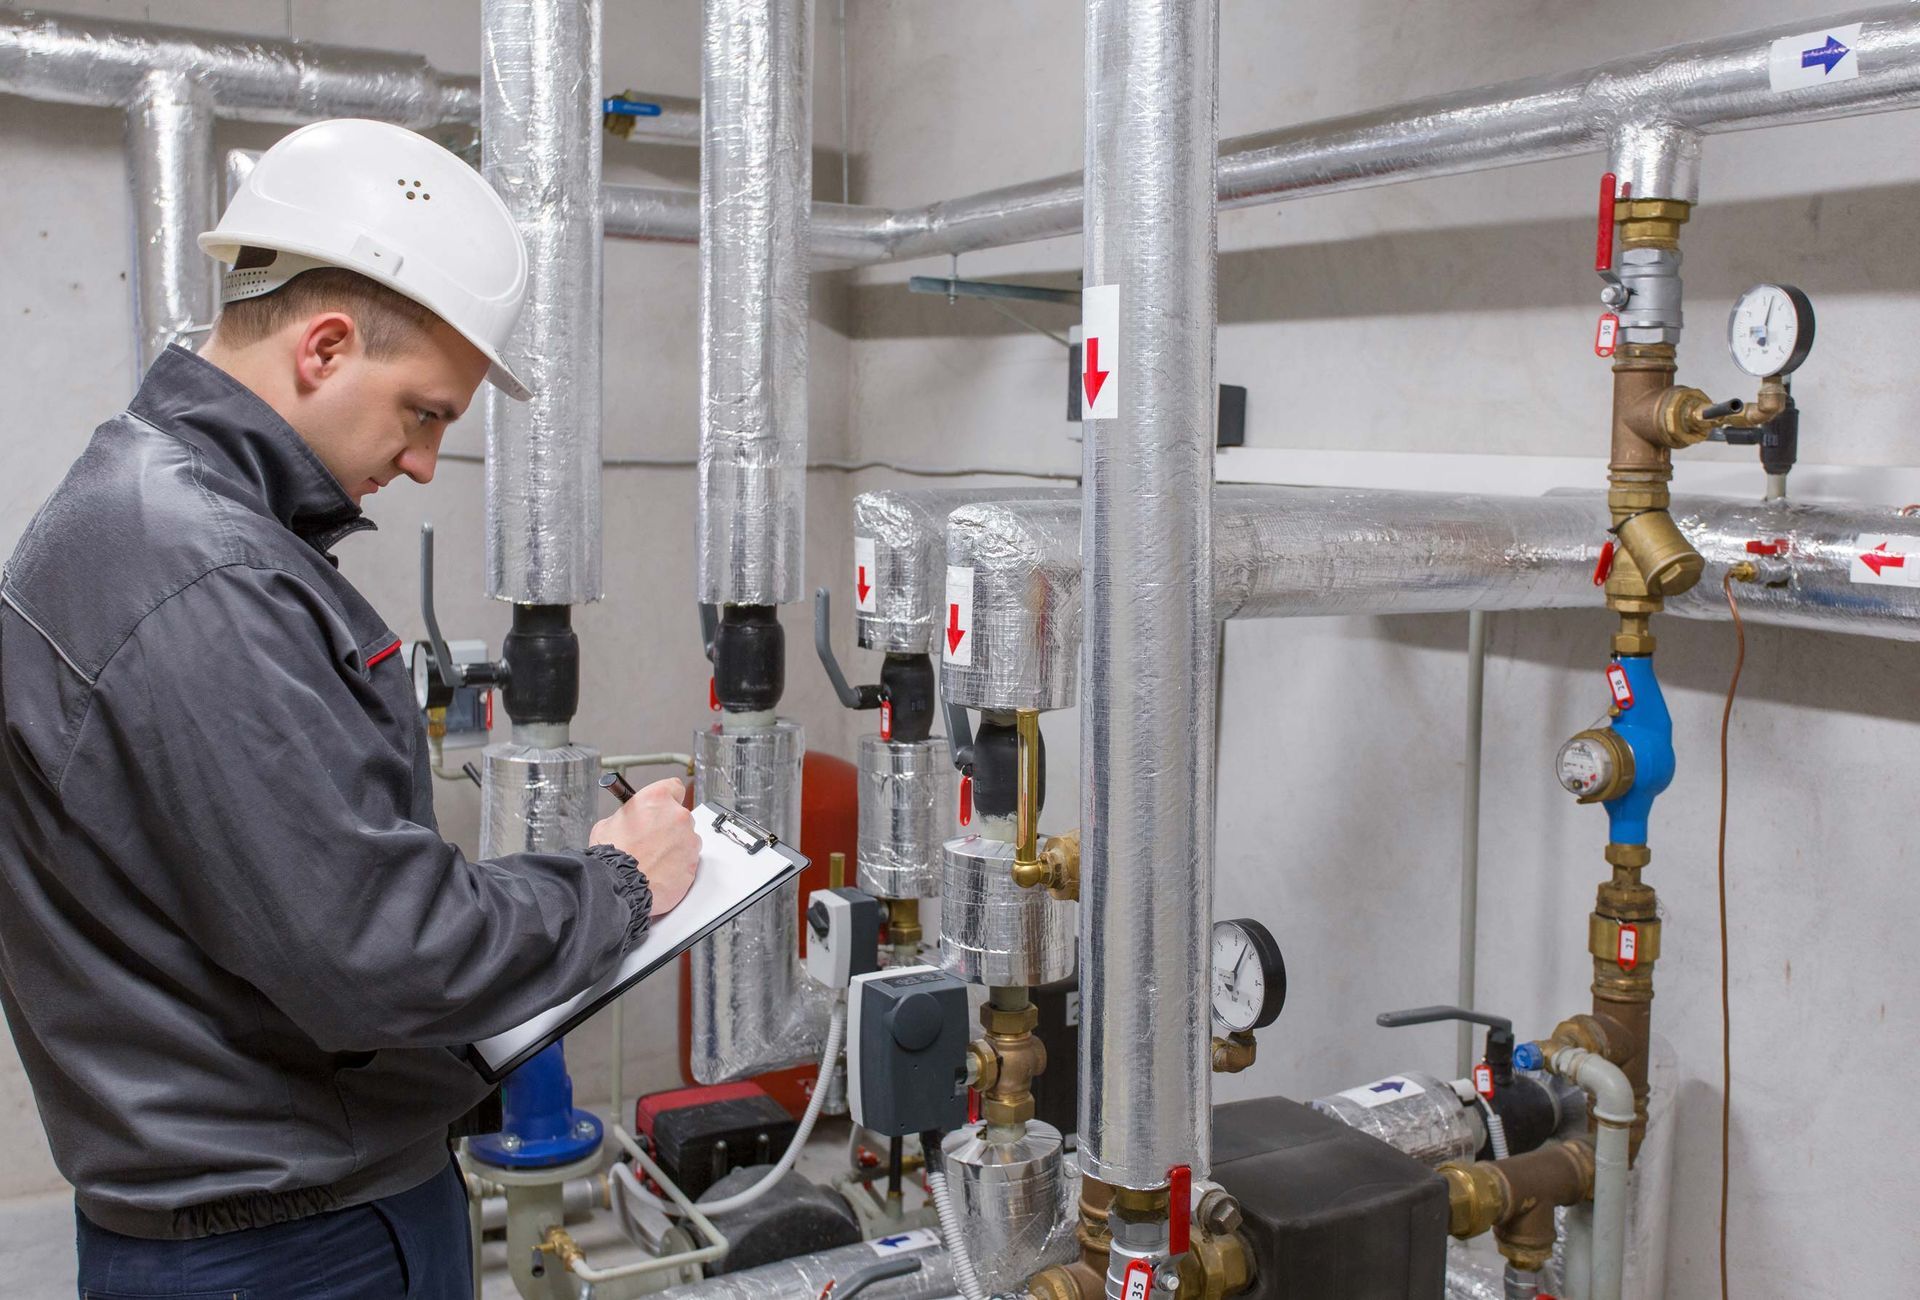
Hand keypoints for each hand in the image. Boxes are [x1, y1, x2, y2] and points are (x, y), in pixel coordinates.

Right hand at [592, 777, 698, 916]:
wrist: (618, 885)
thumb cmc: (612, 856)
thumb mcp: (607, 824)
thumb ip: (627, 816)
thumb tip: (629, 820)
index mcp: (657, 799)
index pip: (674, 787)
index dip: (667, 798)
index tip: (663, 806)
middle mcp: (678, 816)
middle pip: (680, 815)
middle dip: (669, 826)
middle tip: (652, 839)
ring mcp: (689, 840)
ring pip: (687, 839)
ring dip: (675, 846)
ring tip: (654, 859)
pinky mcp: (693, 863)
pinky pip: (688, 860)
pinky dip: (678, 865)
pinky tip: (660, 871)